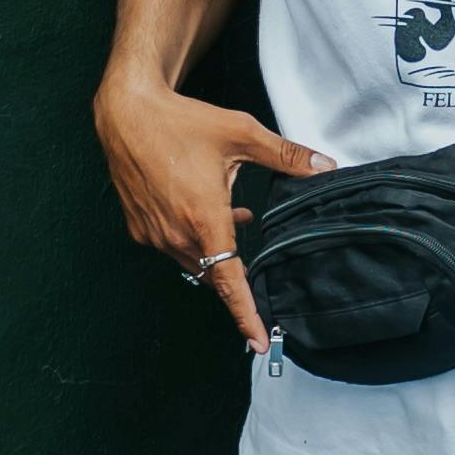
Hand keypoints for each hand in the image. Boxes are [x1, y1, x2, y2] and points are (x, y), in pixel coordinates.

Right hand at [92, 61, 331, 356]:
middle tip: (260, 269)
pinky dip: (194, 238)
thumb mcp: (242, 133)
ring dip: (216, 250)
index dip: (246, 315)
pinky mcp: (139, 227)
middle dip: (236, 272)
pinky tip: (208, 210)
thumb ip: (287, 155)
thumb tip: (327, 166)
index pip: (229, 281)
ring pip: (194, 260)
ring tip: (236, 216)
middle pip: (214, 273)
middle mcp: (176, 234)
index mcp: (204, 219)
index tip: (258, 341)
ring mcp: (154, 234)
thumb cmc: (182, 121)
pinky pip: (173, 247)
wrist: (127, 113)